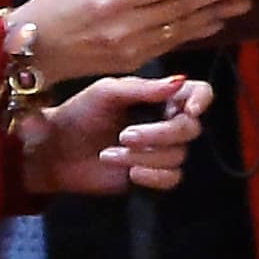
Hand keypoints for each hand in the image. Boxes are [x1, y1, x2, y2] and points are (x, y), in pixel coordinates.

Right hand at [13, 0, 258, 82]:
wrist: (34, 52)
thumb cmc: (55, 6)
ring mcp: (133, 48)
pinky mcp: (135, 61)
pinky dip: (198, 30)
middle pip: (184, 7)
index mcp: (114, 1)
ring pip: (184, 27)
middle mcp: (127, 27)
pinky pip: (174, 43)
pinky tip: (218, 21)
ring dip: (218, 13)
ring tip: (245, 1)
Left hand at [19, 73, 212, 194]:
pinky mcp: (152, 176)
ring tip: (109, 153)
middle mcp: (165, 121)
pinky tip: (130, 173)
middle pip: (189, 129)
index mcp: (158, 96)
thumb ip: (144, 88)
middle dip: (158, 134)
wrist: (56, 151)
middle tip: (124, 136)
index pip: (197, 93)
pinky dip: (153, 176)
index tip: (189, 110)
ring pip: (178, 155)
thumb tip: (180, 80)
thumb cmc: (79, 113)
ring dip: (143, 156)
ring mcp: (160, 150)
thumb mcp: (107, 92)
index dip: (201, 99)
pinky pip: (172, 178)